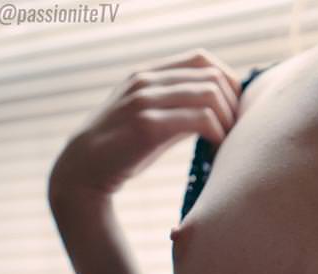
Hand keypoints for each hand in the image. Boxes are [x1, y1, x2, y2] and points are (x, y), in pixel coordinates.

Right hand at [48, 48, 241, 199]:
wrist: (84, 169)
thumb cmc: (125, 147)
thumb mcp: (154, 119)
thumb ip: (182, 108)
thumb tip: (225, 108)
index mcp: (148, 75)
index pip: (201, 59)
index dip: (226, 81)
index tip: (232, 110)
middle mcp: (146, 81)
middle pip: (213, 77)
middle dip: (232, 105)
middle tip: (234, 131)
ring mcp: (145, 100)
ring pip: (210, 95)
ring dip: (228, 120)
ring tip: (226, 141)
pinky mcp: (147, 125)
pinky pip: (200, 119)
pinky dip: (218, 134)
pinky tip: (215, 149)